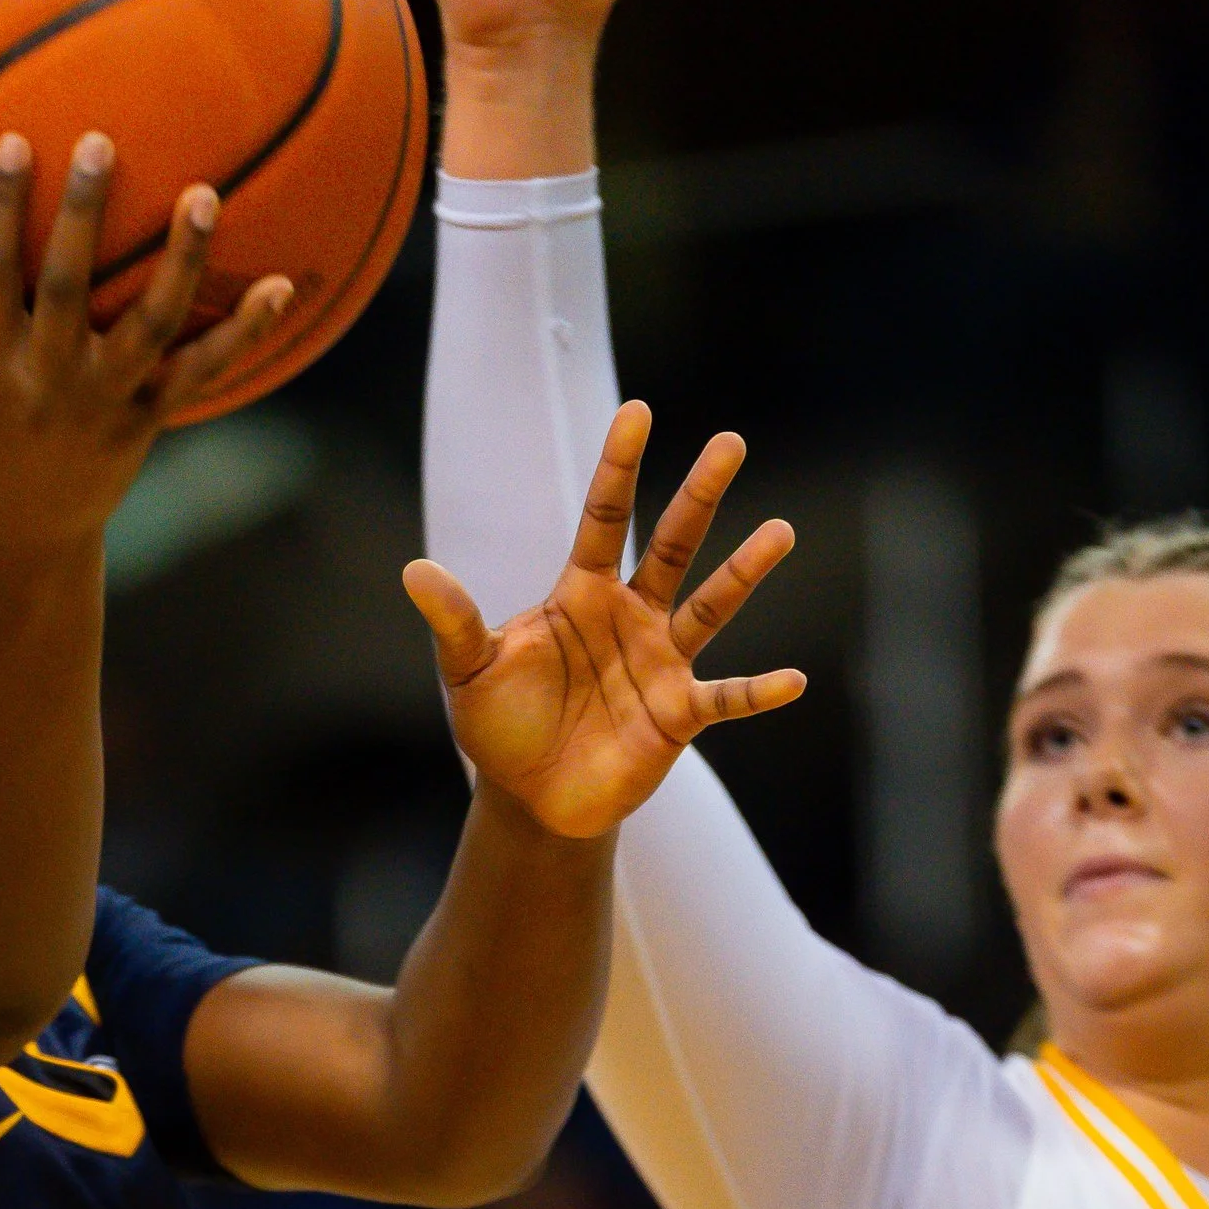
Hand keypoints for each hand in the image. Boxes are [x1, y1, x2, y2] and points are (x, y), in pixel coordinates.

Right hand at [0, 138, 291, 552]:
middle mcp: (51, 387)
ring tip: (203, 197)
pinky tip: (285, 286)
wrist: (21, 539)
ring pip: (151, 330)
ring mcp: (107, 404)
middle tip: (101, 145)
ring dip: (181, 265)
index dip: (1, 216)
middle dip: (85, 221)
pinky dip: (246, 334)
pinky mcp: (151, 419)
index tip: (13, 145)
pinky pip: (205, 372)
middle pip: (72, 296)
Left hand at [403, 402, 804, 838]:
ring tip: (780, 532)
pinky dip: (758, 692)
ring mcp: (660, 663)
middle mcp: (631, 616)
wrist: (530, 797)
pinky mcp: (678, 715)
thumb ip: (455, 621)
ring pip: (709, 606)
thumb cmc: (500, 725)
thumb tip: (414, 571)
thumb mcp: (469, 671)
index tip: (638, 411)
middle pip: (670, 544)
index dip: (618, 467)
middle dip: (698, 495)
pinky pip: (725, 699)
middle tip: (730, 442)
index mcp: (581, 594)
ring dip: (742, 573)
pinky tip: (794, 679)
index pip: (604, 517)